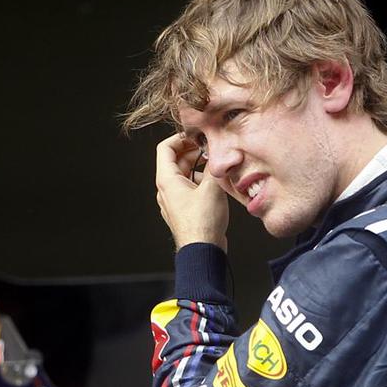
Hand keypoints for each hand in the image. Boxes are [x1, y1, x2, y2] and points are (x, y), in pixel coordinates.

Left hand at [155, 132, 228, 250]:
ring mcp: (174, 201)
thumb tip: (220, 152)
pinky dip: (201, 181)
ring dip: (200, 167)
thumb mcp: (212, 187)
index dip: (181, 137)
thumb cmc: (203, 222)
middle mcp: (166, 190)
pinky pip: (190, 188)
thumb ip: (215, 166)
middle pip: (176, 161)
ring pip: (185, 175)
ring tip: (217, 166)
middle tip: (212, 148)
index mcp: (167, 180)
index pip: (166, 148)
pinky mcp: (184, 210)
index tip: (197, 135)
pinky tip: (216, 184)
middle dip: (195, 152)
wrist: (202, 251)